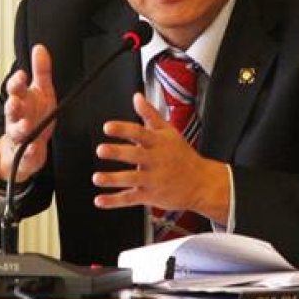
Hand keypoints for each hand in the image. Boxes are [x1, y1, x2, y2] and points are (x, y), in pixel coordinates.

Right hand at [0, 44, 56, 181]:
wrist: (27, 146)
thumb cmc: (34, 114)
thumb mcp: (41, 90)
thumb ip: (41, 71)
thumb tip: (40, 48)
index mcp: (22, 100)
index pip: (15, 88)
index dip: (17, 81)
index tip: (22, 74)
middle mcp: (17, 117)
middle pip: (11, 109)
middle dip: (12, 104)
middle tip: (15, 100)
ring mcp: (21, 135)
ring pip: (16, 131)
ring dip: (20, 127)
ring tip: (25, 125)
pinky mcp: (27, 152)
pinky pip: (28, 152)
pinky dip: (30, 151)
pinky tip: (34, 148)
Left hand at [93, 92, 229, 224]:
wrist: (201, 183)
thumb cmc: (182, 155)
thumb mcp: (169, 131)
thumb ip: (150, 114)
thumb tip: (136, 96)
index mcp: (159, 143)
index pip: (140, 133)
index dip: (123, 129)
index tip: (108, 127)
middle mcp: (155, 160)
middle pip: (135, 155)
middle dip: (117, 153)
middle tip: (101, 150)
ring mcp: (153, 179)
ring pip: (131, 180)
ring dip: (113, 179)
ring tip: (97, 177)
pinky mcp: (150, 196)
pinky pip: (130, 199)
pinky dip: (114, 201)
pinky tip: (100, 200)